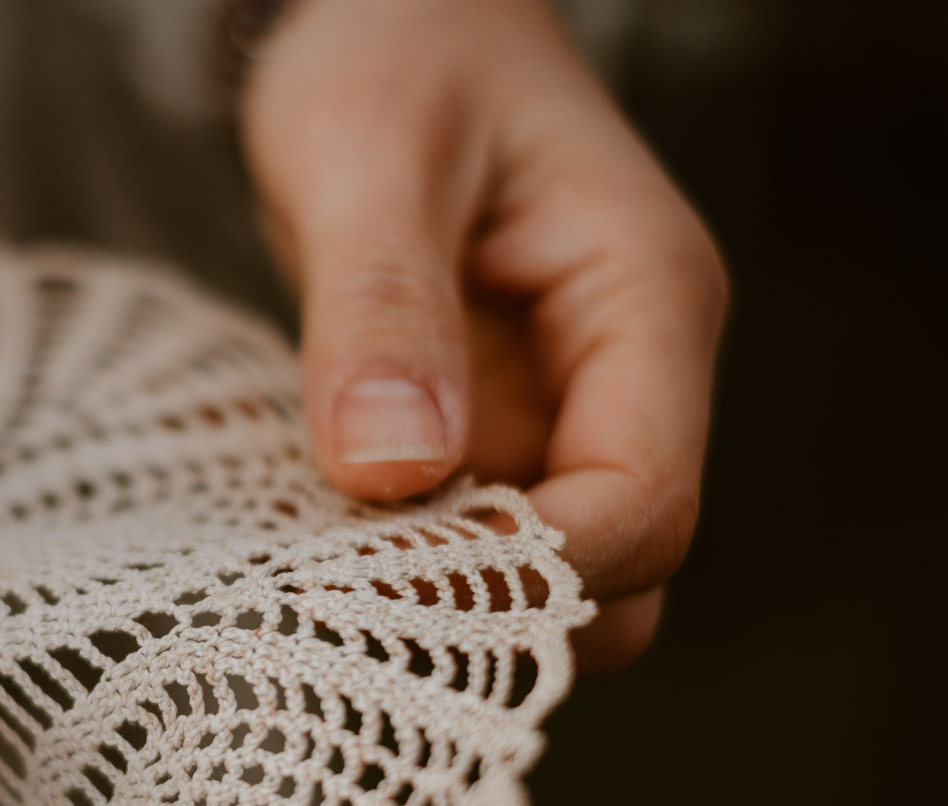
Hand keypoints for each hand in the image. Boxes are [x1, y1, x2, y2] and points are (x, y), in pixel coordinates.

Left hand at [242, 0, 728, 670]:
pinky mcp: (492, 429)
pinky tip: (304, 533)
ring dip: (440, 595)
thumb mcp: (369, 153)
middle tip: (334, 592)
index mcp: (643, 304)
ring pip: (544, 578)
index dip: (525, 570)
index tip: (377, 582)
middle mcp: (621, 379)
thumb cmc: (400, 52)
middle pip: (616, 577)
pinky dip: (396, 560)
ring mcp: (558, 413)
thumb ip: (382, 308)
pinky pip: (467, 537)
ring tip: (307, 568)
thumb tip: (392, 472)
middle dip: (493, 605)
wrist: (402, 22)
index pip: (642, 504)